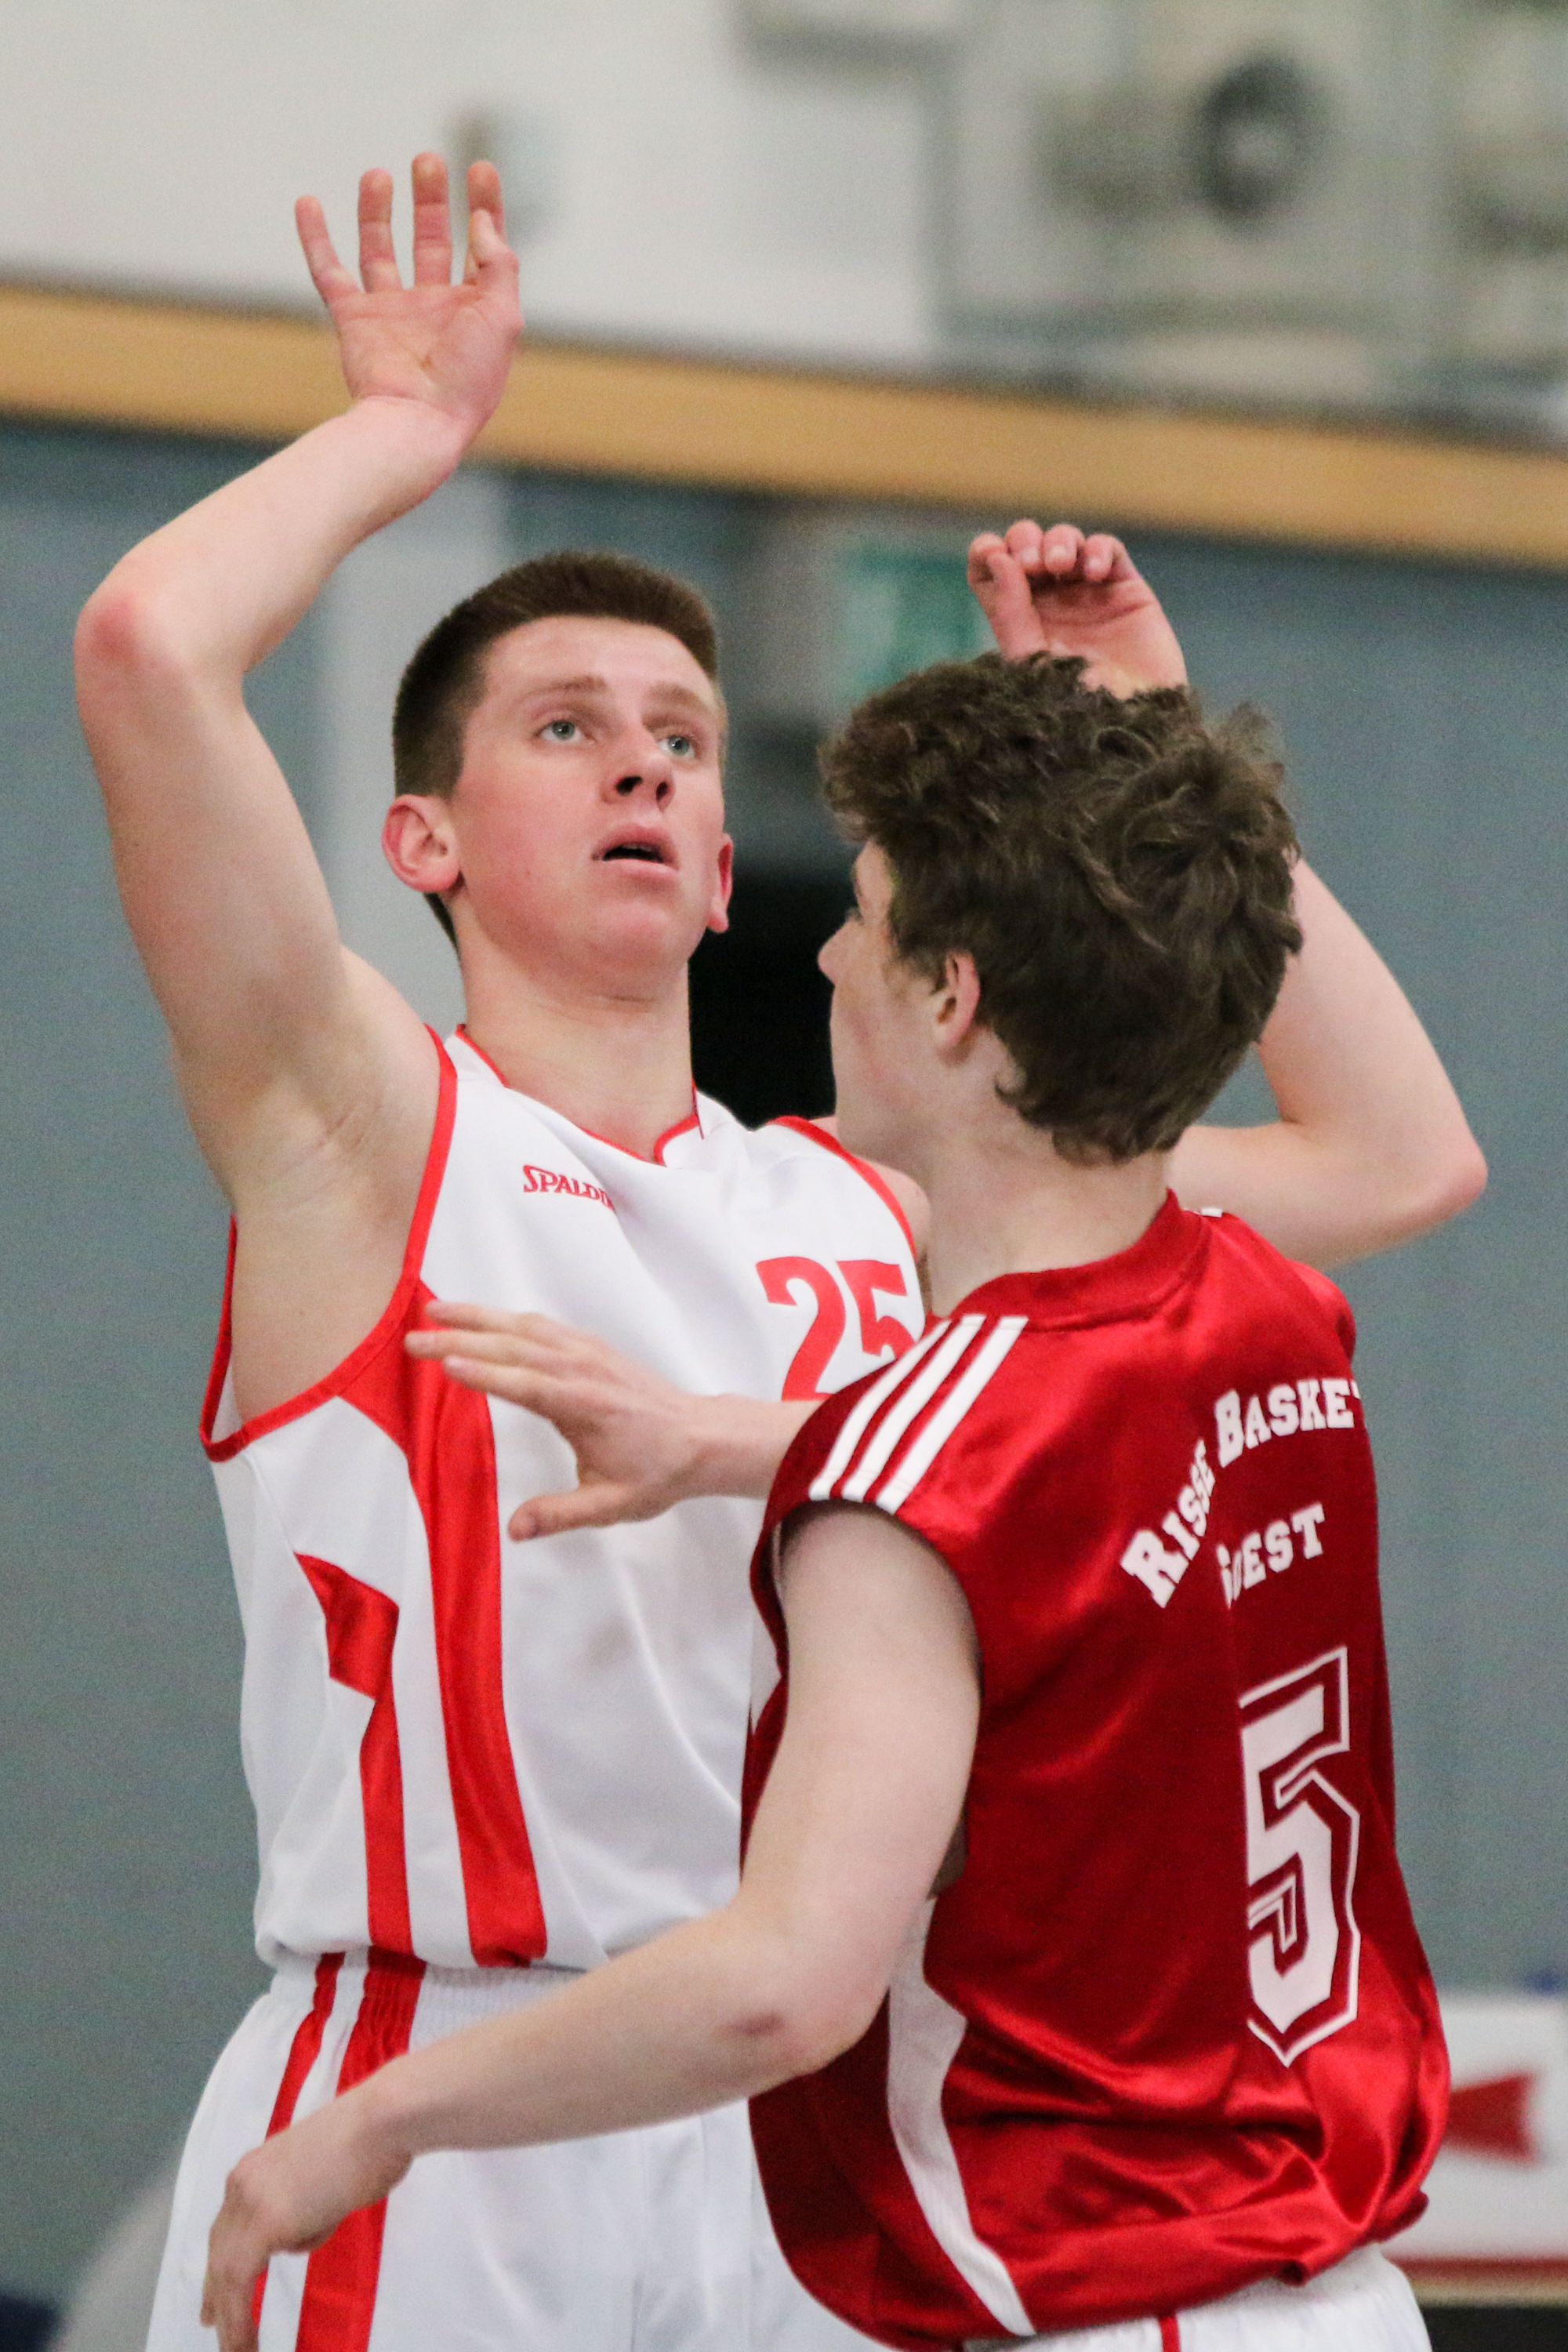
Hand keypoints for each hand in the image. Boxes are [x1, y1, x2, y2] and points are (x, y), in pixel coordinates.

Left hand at [201, 2092, 410, 2351]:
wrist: (381, 2121)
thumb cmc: (372, 2140)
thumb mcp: (326, 2179)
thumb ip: (304, 2208)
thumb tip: (298, 2235)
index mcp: (255, 2167)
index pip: (227, 2225)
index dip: (219, 2261)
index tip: (216, 2293)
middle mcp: (243, 2183)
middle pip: (218, 2250)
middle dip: (214, 2293)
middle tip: (213, 2326)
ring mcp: (251, 2202)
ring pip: (225, 2273)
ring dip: (229, 2317)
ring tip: (238, 2351)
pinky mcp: (266, 2223)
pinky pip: (241, 2283)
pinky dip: (239, 2320)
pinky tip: (245, 2344)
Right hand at [296, 153, 521, 444]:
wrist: (418, 422)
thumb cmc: (467, 380)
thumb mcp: (503, 317)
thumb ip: (499, 265)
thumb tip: (485, 222)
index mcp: (473, 309)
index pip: (481, 246)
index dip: (484, 205)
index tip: (481, 167)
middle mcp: (433, 309)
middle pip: (432, 240)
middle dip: (431, 200)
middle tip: (428, 161)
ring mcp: (391, 314)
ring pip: (381, 249)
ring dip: (379, 212)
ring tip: (379, 174)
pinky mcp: (353, 321)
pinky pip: (328, 272)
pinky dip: (315, 239)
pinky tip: (308, 203)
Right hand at [407, 1303, 728, 1537]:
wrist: (701, 1438)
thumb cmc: (656, 1473)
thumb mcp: (610, 1505)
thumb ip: (560, 1515)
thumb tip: (514, 1531)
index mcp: (583, 1405)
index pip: (524, 1384)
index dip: (484, 1373)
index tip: (443, 1362)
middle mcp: (582, 1370)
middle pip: (513, 1346)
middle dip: (460, 1338)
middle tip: (412, 1338)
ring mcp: (587, 1353)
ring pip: (524, 1327)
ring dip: (477, 1316)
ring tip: (433, 1310)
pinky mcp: (591, 1348)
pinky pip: (543, 1325)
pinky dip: (507, 1317)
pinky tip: (483, 1317)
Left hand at [967, 520, 1186, 696]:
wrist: (1132, 724)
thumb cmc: (1075, 708)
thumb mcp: (1030, 662)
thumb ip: (1009, 611)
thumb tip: (997, 557)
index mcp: (1018, 619)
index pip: (991, 571)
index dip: (986, 551)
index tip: (992, 553)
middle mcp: (1050, 603)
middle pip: (1026, 546)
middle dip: (1025, 540)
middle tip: (1033, 564)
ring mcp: (1088, 594)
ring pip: (1066, 540)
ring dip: (1059, 541)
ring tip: (1061, 565)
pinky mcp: (1126, 590)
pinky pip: (1109, 550)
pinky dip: (1098, 549)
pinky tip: (1094, 573)